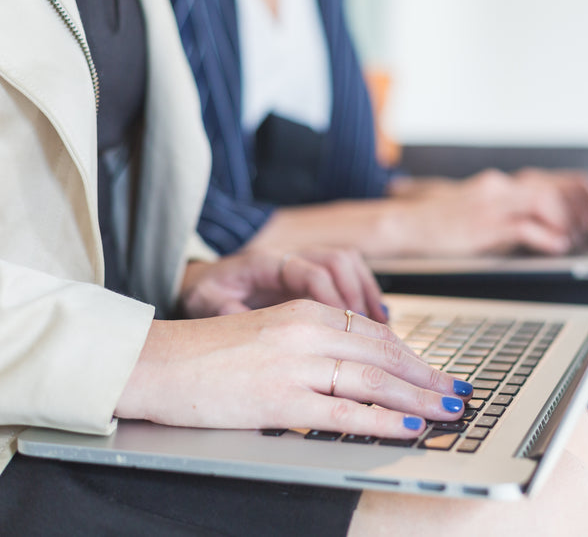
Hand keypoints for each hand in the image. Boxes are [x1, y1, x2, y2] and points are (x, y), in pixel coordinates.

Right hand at [115, 300, 471, 438]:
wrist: (158, 363)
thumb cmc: (207, 353)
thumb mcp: (268, 332)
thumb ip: (311, 345)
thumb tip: (354, 370)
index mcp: (304, 310)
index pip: (375, 334)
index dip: (413, 356)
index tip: (436, 372)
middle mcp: (307, 331)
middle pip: (384, 356)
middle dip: (428, 377)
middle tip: (458, 393)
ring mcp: (296, 365)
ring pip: (374, 382)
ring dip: (418, 399)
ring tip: (447, 411)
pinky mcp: (281, 399)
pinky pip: (345, 412)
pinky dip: (382, 421)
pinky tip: (406, 426)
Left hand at [179, 248, 385, 321]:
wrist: (204, 282)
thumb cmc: (207, 292)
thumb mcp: (206, 303)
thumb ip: (227, 311)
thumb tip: (250, 326)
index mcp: (265, 262)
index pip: (310, 272)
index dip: (332, 298)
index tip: (344, 327)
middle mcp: (290, 257)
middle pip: (338, 261)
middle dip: (359, 294)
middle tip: (371, 329)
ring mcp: (304, 264)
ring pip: (348, 264)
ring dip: (367, 292)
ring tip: (383, 325)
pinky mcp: (312, 277)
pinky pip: (348, 276)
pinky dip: (366, 295)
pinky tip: (378, 321)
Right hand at [398, 168, 587, 256]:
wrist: (405, 227)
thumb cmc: (441, 225)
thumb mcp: (481, 210)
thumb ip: (511, 212)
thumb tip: (552, 230)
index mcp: (504, 184)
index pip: (560, 179)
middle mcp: (502, 188)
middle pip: (559, 187)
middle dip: (585, 210)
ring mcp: (492, 205)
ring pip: (547, 201)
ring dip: (569, 222)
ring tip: (576, 241)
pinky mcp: (483, 227)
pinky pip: (525, 227)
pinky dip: (548, 238)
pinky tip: (558, 249)